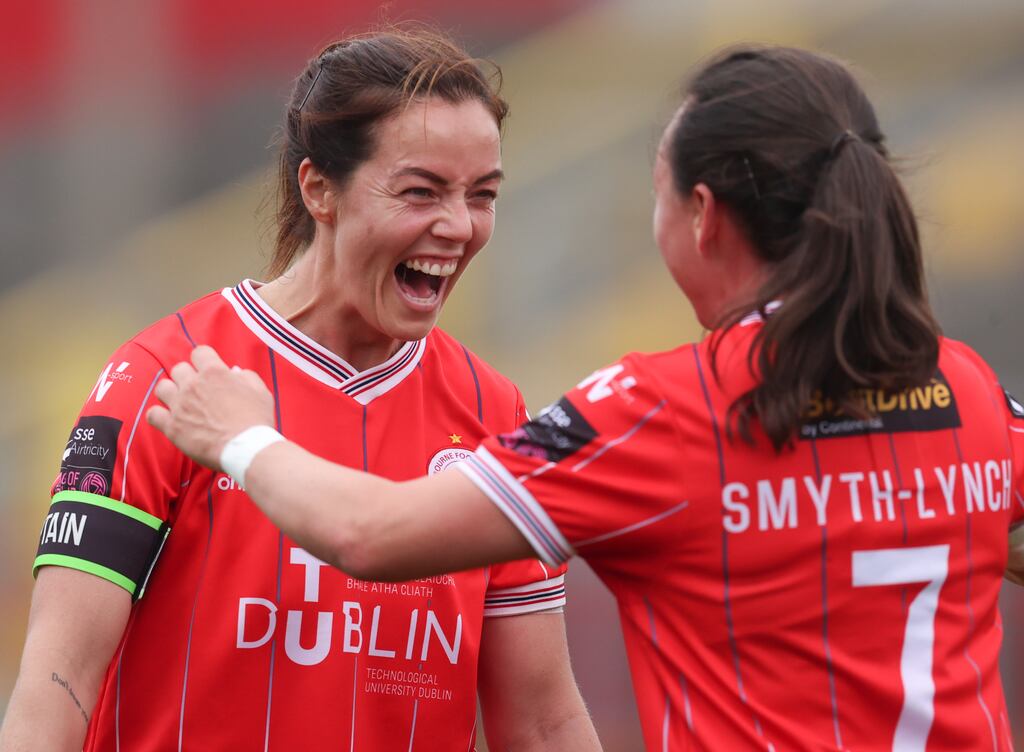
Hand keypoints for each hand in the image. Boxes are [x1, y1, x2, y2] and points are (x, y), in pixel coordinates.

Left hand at [146, 345, 274, 469]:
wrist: (247, 448)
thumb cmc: (256, 421)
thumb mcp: (260, 391)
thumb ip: (246, 376)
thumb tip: (234, 372)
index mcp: (215, 372)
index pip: (199, 352)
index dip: (204, 360)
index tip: (207, 370)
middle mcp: (193, 385)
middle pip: (178, 369)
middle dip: (187, 377)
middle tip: (196, 390)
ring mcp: (180, 405)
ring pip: (162, 387)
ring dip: (171, 393)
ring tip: (180, 403)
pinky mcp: (172, 427)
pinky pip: (152, 414)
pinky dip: (159, 416)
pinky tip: (169, 419)